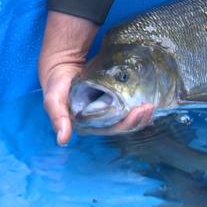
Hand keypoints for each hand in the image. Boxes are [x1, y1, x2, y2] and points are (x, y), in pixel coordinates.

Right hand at [39, 12, 153, 144]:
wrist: (63, 66)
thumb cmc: (58, 84)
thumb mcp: (54, 99)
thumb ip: (58, 117)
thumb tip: (63, 139)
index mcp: (90, 125)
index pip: (114, 129)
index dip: (128, 123)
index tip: (139, 111)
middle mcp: (101, 122)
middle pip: (126, 125)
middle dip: (140, 118)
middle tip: (149, 106)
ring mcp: (109, 112)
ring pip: (130, 118)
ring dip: (143, 114)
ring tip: (151, 105)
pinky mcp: (113, 101)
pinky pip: (130, 108)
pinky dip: (139, 106)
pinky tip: (148, 101)